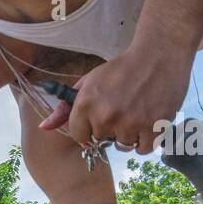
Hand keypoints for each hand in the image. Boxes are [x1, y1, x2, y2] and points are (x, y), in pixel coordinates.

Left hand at [43, 45, 192, 154]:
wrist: (158, 54)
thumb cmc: (122, 69)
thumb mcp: (89, 82)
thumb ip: (66, 108)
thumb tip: (44, 128)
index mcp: (86, 105)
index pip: (79, 136)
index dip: (89, 128)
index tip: (99, 117)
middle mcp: (105, 116)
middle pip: (102, 140)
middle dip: (109, 129)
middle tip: (122, 109)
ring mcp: (130, 123)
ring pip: (123, 145)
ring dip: (128, 135)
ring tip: (136, 113)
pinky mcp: (153, 127)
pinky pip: (143, 149)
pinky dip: (145, 140)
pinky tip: (147, 122)